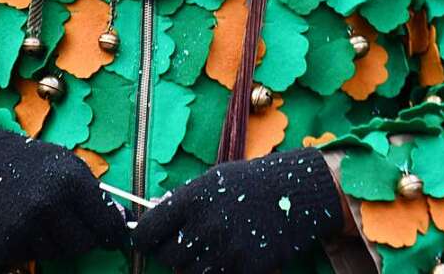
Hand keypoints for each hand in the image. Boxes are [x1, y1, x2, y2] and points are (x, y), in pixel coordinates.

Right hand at [0, 127, 127, 263]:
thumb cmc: (31, 164)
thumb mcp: (69, 166)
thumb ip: (95, 195)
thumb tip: (123, 222)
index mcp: (70, 182)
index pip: (104, 221)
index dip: (114, 232)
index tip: (116, 237)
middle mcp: (48, 205)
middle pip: (83, 244)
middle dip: (86, 239)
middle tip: (78, 228)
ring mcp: (24, 227)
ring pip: (58, 254)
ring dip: (58, 243)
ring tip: (46, 220)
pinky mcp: (4, 245)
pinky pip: (32, 257)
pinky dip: (34, 246)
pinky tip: (25, 226)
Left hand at [133, 148, 343, 273]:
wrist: (297, 191)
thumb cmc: (251, 183)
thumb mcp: (214, 179)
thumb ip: (183, 201)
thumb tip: (152, 216)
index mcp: (191, 199)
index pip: (147, 233)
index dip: (147, 239)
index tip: (154, 240)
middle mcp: (204, 225)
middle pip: (168, 258)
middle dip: (176, 253)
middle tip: (193, 242)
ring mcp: (225, 249)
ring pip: (191, 273)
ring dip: (199, 265)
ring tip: (217, 246)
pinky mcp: (244, 267)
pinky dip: (224, 270)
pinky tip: (236, 252)